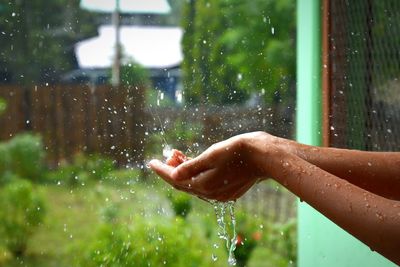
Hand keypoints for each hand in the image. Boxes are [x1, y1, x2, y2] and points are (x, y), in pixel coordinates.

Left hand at [149, 132, 279, 200]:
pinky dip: (196, 174)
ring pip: (195, 183)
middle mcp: (211, 194)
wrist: (264, 156)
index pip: (175, 180)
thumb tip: (173, 175)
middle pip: (184, 184)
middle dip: (172, 170)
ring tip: (178, 154)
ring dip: (185, 171)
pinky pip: (205, 184)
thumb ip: (191, 166)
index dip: (162, 170)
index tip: (151, 162)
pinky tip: (194, 162)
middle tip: (167, 154)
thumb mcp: (211, 155)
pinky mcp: (227, 190)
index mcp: (205, 186)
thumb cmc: (238, 152)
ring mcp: (220, 193)